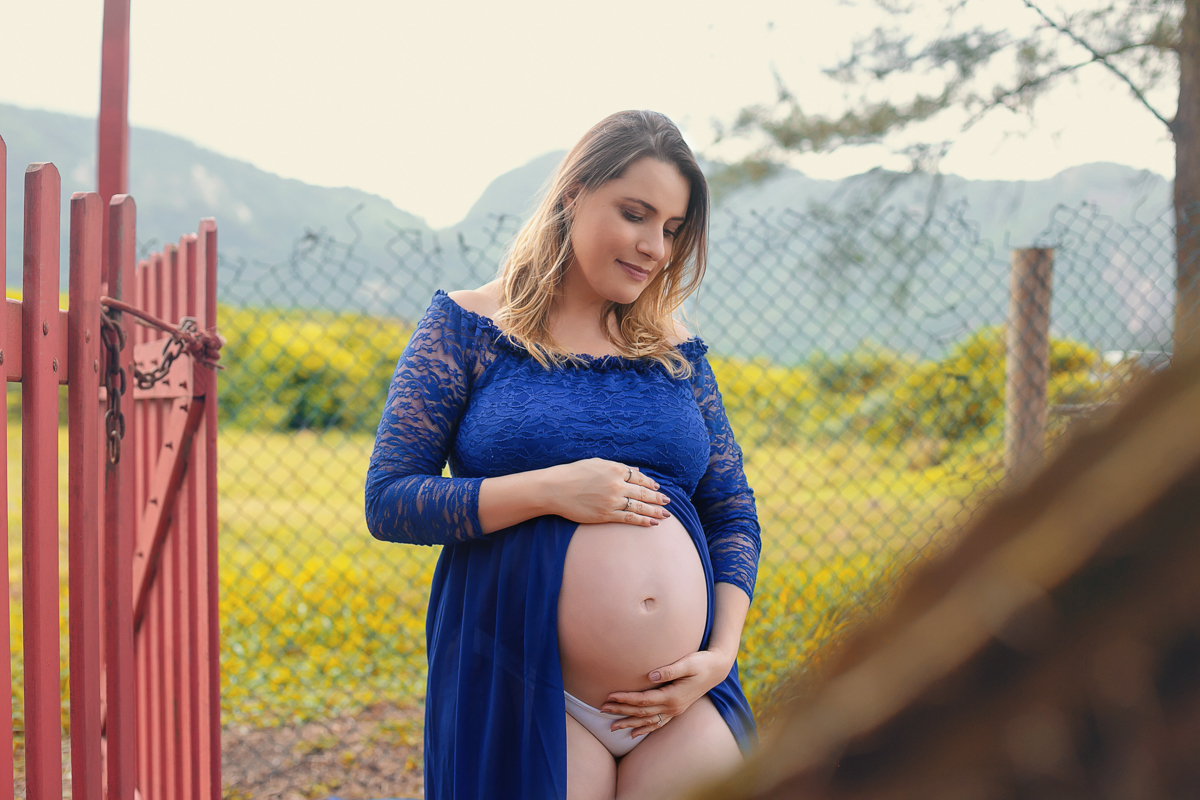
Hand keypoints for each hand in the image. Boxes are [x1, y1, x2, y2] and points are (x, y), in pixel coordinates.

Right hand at [544, 459, 671, 526]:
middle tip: (668, 501)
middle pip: (643, 492)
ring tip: (666, 515)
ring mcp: (612, 501)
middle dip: (657, 498)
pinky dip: (642, 521)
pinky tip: (652, 523)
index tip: (657, 487)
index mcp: (615, 469)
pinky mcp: (606, 515)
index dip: (650, 483)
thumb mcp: (597, 463)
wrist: (556, 488)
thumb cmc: (574, 473)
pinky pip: (629, 518)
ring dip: (655, 511)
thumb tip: (635, 471)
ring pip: (639, 507)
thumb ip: (618, 467)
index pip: (639, 477)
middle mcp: (617, 485)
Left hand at [600, 648, 735, 737]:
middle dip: (621, 711)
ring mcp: (675, 710)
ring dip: (629, 724)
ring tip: (611, 727)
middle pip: (642, 712)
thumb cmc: (702, 662)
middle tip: (601, 710)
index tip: (609, 696)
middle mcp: (673, 707)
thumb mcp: (688, 662)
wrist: (717, 669)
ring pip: (647, 721)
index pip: (643, 700)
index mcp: (672, 696)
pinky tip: (634, 734)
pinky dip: (645, 729)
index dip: (625, 699)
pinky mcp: (677, 709)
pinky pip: (658, 723)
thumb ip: (669, 670)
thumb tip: (650, 675)